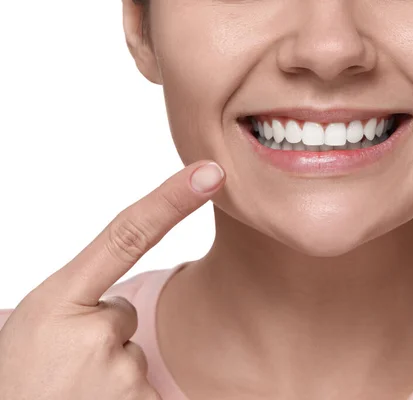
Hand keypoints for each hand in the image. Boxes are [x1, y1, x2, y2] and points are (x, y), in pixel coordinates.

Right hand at [0, 160, 224, 399]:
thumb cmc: (17, 377)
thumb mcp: (34, 325)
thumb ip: (78, 300)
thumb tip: (117, 303)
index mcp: (59, 301)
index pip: (127, 235)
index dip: (171, 200)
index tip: (210, 173)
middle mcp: (94, 333)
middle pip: (125, 313)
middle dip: (101, 336)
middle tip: (61, 367)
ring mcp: (119, 373)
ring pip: (133, 353)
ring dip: (109, 370)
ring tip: (70, 391)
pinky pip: (147, 388)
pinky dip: (126, 398)